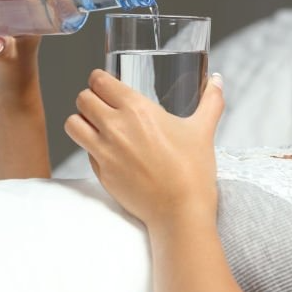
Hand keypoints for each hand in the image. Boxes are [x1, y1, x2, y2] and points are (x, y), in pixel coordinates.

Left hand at [64, 69, 224, 228]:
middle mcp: (115, 127)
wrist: (180, 211)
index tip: (105, 83)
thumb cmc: (192, 170)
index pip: (100, 81)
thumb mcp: (203, 130)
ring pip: (73, 124)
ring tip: (94, 124)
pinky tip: (108, 150)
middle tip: (101, 103)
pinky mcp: (101, 173)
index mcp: (137, 109)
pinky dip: (90, 147)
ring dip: (81, 121)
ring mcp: (104, 151)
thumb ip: (211, 101)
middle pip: (83, 99)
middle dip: (90, 98)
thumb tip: (218, 81)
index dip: (99, 79)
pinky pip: (84, 151)